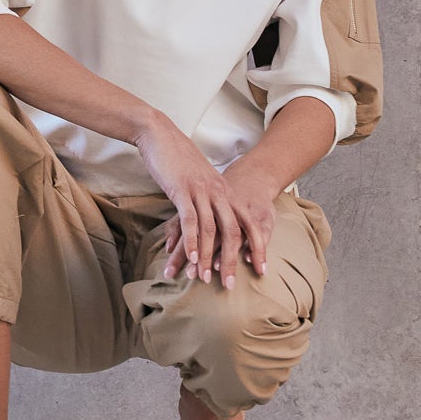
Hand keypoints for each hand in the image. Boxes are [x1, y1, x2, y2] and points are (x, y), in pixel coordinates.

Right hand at [135, 114, 267, 288]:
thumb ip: (210, 197)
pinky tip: (189, 257)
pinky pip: (190, 220)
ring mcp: (201, 191)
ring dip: (207, 257)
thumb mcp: (202, 179)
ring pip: (210, 230)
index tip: (260, 270)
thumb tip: (212, 219)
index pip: (248, 224)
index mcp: (225, 191)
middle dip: (232, 261)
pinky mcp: (182, 190)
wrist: (160, 134)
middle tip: (229, 285)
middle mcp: (218, 192)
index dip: (256, 248)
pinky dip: (191, 241)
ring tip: (204, 278)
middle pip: (232, 232)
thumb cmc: (179, 159)